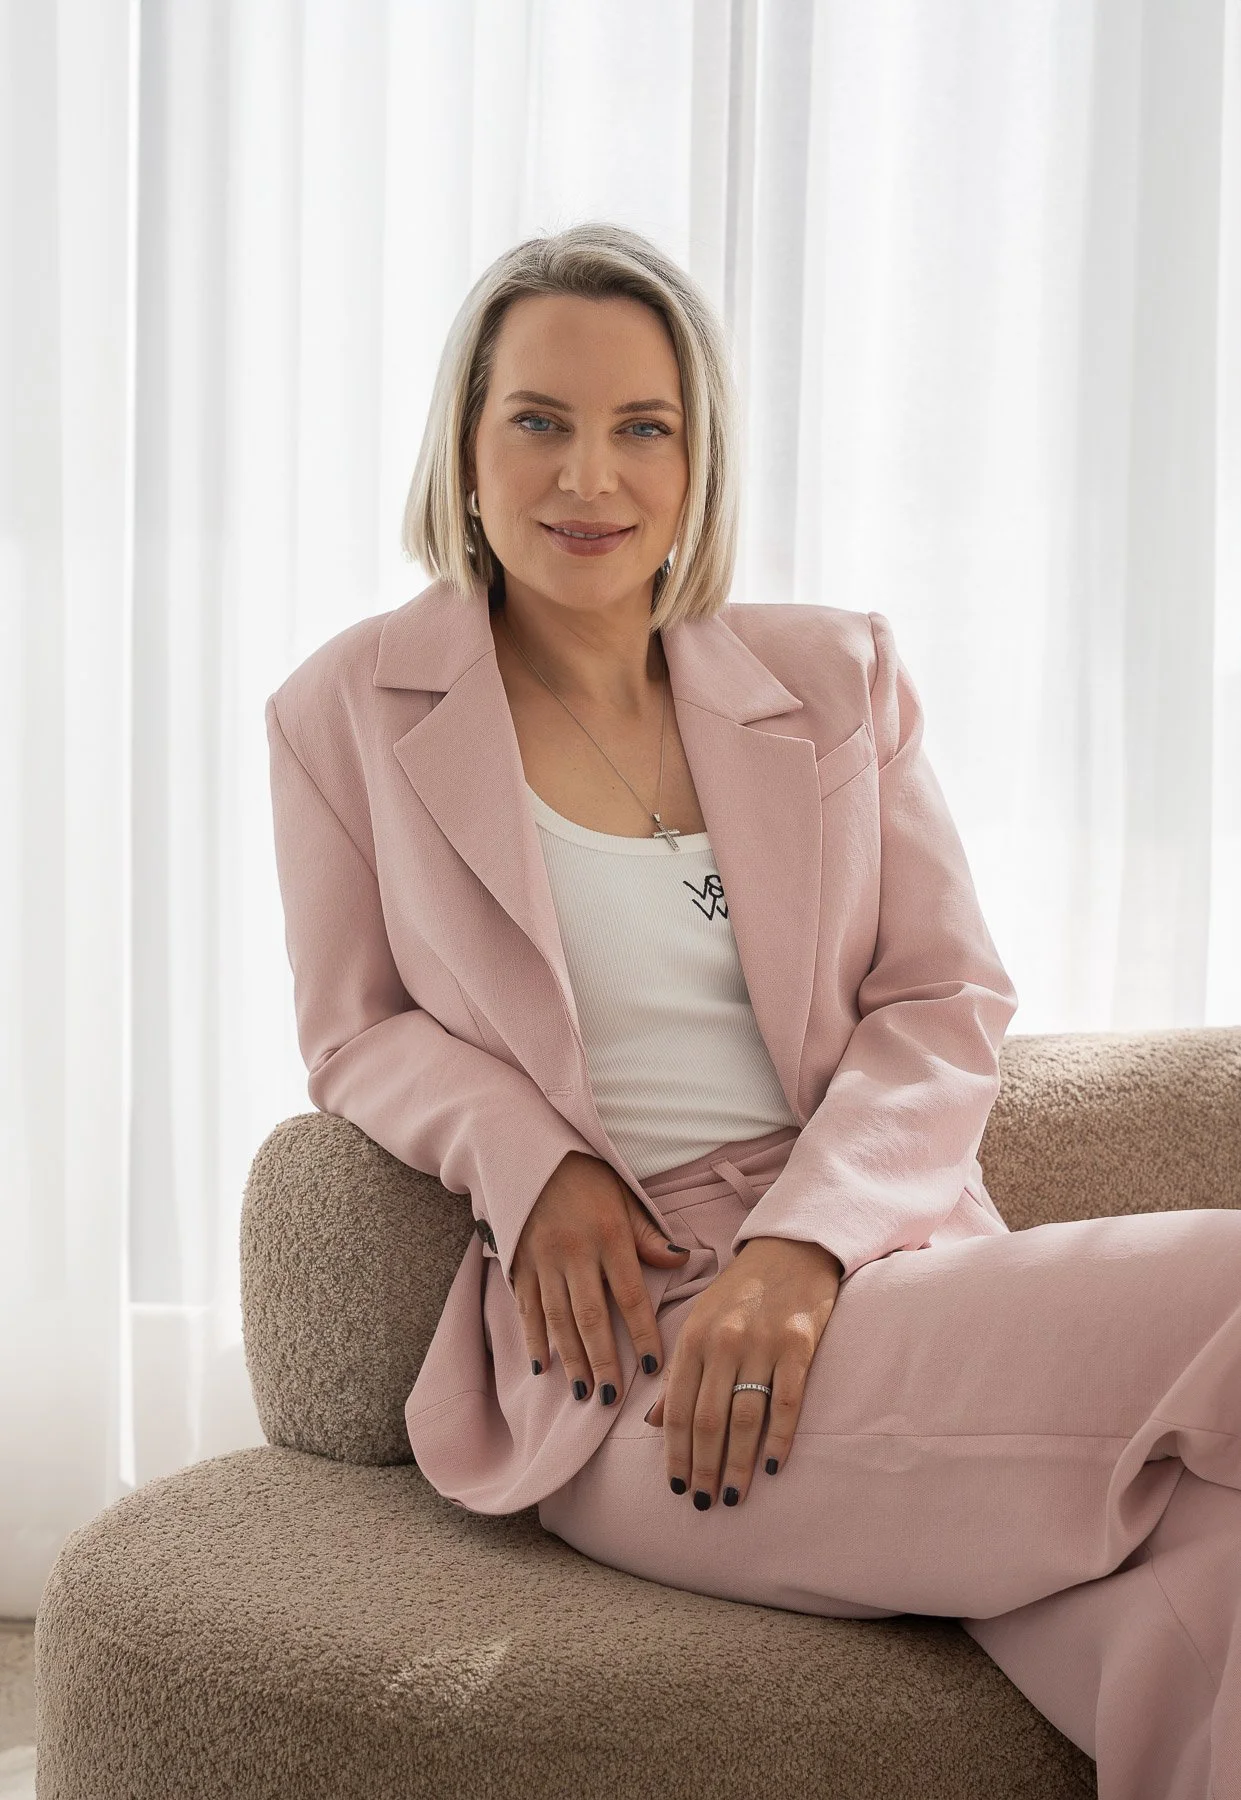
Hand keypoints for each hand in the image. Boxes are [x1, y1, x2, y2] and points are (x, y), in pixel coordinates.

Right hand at [510, 1151, 690, 1406]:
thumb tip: (682, 1260)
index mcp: (609, 1237)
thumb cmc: (587, 1176)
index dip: (641, 1334)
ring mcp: (543, 1261)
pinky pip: (527, 1308)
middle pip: (591, 1317)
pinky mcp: (519, 1263)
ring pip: (558, 1319)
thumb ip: (648, 1235)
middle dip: (602, 1360)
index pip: (631, 1296)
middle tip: (611, 1397)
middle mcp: (575, 1253)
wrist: (531, 1153)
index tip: (652, 1367)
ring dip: (571, 1358)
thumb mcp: (625, 1197)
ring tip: (583, 1391)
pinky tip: (542, 1365)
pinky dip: (534, 1338)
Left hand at [644, 1236, 842, 1507]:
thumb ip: (678, 1373)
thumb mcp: (699, 1323)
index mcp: (693, 1337)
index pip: (677, 1407)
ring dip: (736, 1462)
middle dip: (704, 1467)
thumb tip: (652, 1423)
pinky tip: (771, 1466)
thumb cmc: (741, 1292)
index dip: (675, 1452)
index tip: (676, 1486)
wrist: (791, 1248)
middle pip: (708, 1419)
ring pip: (744, 1416)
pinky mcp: (799, 1343)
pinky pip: (787, 1400)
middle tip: (703, 1503)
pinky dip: (779, 1437)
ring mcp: (762, 1343)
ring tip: (733, 1496)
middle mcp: (723, 1341)